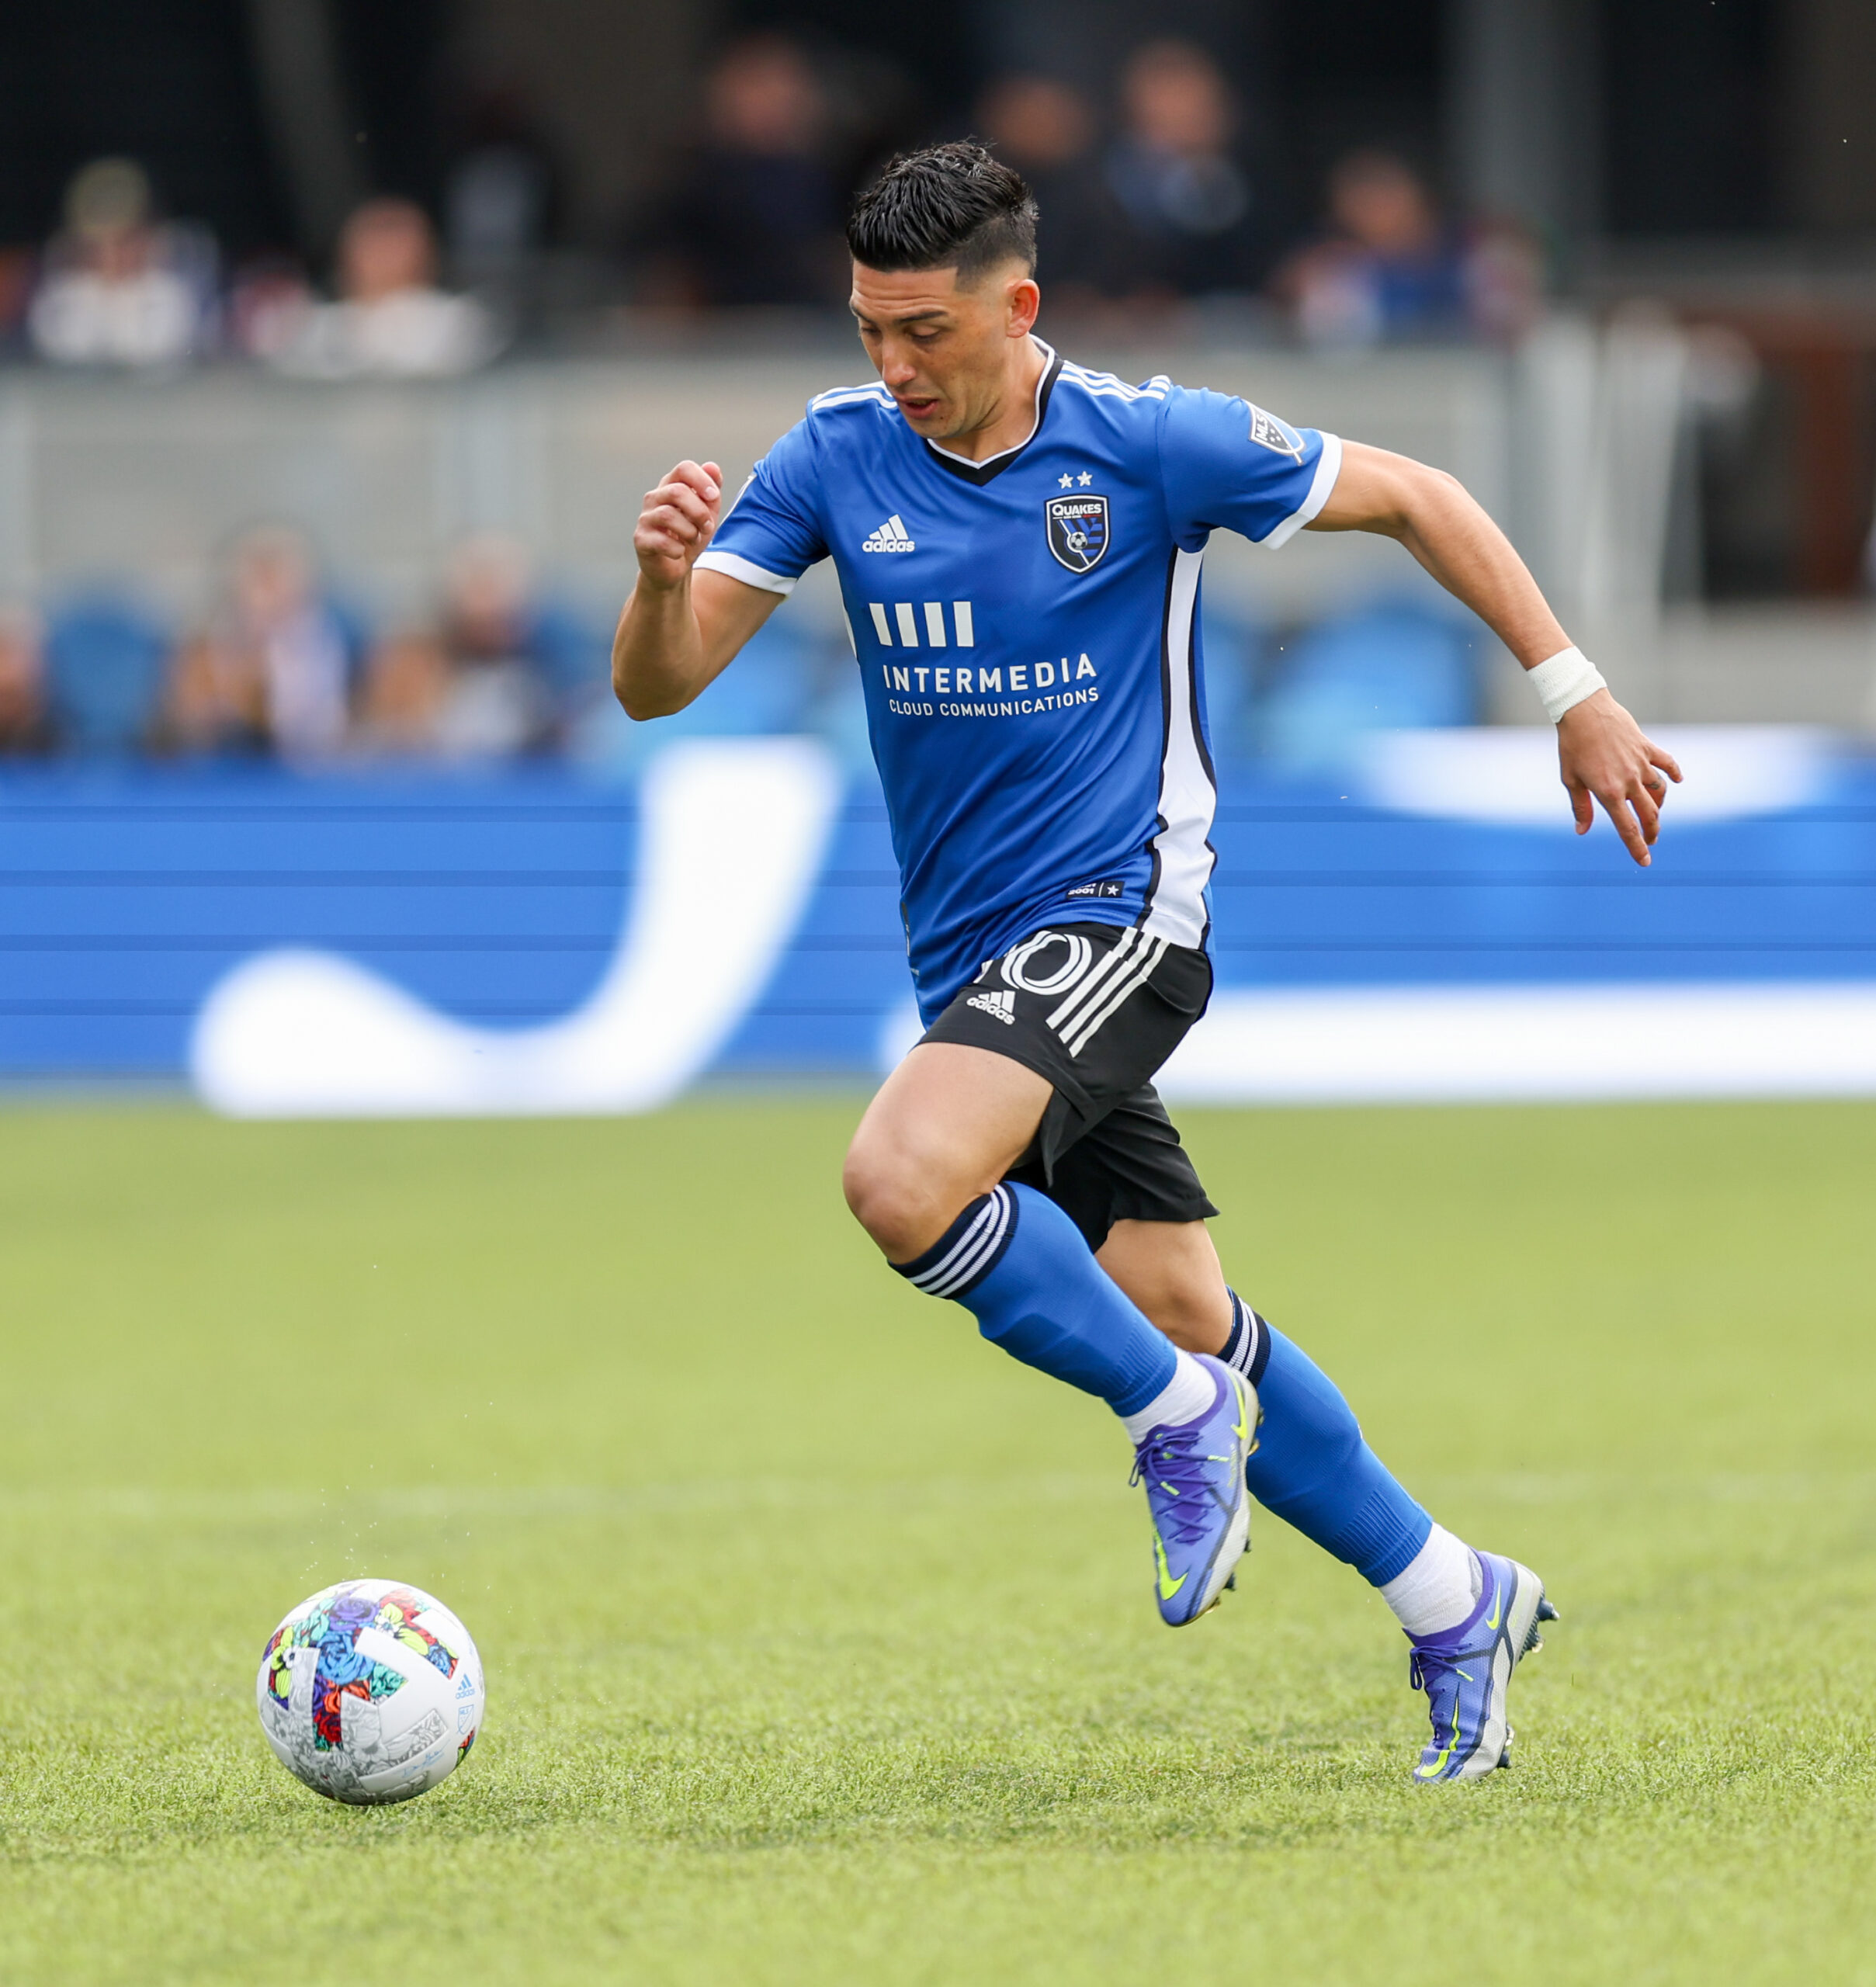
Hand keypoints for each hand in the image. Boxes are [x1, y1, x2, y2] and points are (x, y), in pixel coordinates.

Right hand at [633, 459, 722, 590]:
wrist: (675, 568)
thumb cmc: (690, 536)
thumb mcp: (708, 515)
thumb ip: (711, 492)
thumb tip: (712, 467)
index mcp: (672, 486)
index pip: (684, 468)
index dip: (702, 480)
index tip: (713, 497)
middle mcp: (655, 498)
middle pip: (677, 491)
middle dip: (699, 511)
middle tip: (707, 526)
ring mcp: (645, 518)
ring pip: (668, 515)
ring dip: (690, 531)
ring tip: (693, 539)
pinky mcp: (640, 539)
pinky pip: (662, 541)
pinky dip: (678, 549)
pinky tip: (679, 552)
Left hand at [1557, 689, 1682, 866]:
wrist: (1584, 710)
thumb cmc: (1572, 746)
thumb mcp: (1570, 779)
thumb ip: (1580, 806)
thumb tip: (1582, 830)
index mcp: (1609, 792)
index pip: (1627, 827)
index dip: (1636, 847)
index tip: (1645, 862)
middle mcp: (1629, 781)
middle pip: (1649, 814)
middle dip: (1651, 832)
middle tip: (1650, 841)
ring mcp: (1640, 763)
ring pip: (1660, 791)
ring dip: (1659, 807)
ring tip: (1654, 815)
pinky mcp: (1646, 747)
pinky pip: (1666, 763)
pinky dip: (1673, 772)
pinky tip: (1677, 780)